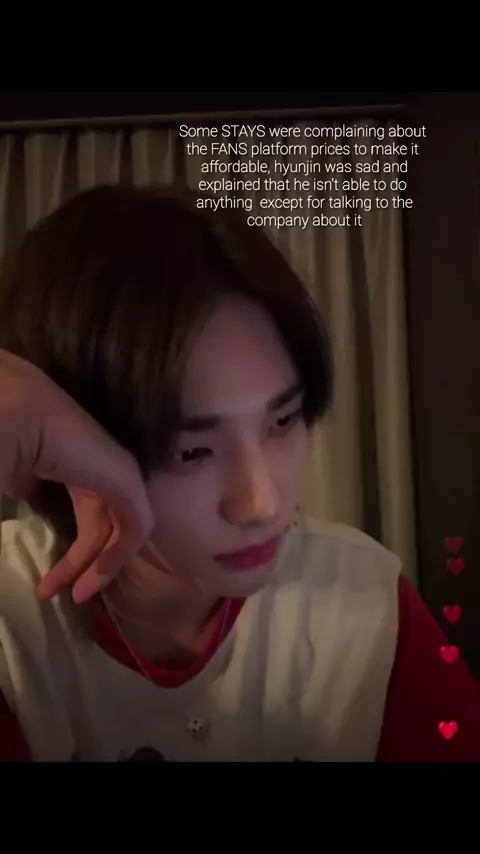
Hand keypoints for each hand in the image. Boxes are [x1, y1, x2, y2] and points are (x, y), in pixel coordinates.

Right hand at [0, 349, 154, 602]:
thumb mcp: (17, 476)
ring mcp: (120, 473)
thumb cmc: (8, 442)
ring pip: (123, 532)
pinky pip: (136, 526)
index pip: (90, 519)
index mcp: (79, 467)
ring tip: (76, 595)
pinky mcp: (128, 481)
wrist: (14, 419)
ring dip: (101, 567)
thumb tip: (29, 494)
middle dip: (81, 566)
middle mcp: (104, 470)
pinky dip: (120, 554)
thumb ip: (29, 490)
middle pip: (103, 529)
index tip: (49, 583)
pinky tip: (98, 573)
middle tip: (56, 593)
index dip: (74, 555)